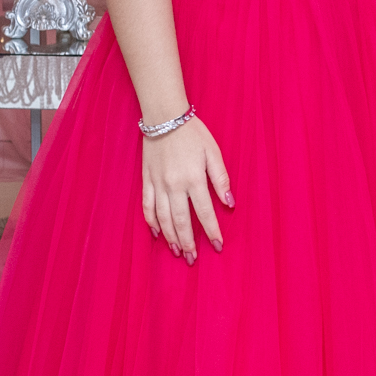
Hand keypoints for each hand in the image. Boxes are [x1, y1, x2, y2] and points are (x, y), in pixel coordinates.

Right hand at [142, 116, 233, 262]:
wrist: (164, 116)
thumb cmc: (193, 133)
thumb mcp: (213, 152)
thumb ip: (220, 179)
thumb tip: (229, 203)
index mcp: (193, 179)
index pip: (205, 212)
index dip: (211, 231)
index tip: (217, 246)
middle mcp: (174, 185)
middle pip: (181, 221)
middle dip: (188, 242)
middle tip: (193, 258)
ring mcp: (158, 184)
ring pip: (163, 218)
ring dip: (170, 237)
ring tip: (177, 252)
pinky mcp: (146, 180)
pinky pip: (147, 206)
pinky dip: (151, 222)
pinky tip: (157, 233)